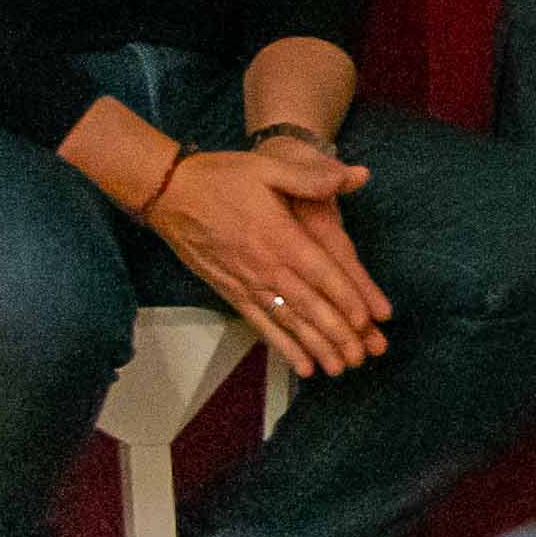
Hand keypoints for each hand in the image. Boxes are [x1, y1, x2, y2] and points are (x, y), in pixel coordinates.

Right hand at [137, 131, 391, 376]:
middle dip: (337, 334)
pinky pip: (260, 325)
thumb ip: (313, 176)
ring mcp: (245, 284)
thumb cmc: (221, 177)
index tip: (367, 320)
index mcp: (280, 238)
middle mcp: (265, 268)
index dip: (345, 298)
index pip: (321, 274)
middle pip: (308, 306)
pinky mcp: (229, 292)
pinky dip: (282, 347)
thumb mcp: (269, 167)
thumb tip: (359, 175)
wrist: (168, 193)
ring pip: (287, 322)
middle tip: (362, 356)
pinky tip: (301, 365)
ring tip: (339, 369)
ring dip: (314, 347)